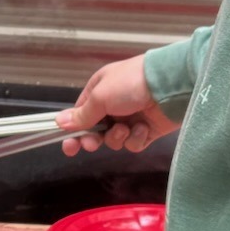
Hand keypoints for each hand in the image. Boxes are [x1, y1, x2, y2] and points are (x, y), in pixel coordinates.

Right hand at [57, 54, 179, 155]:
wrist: (170, 86)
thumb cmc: (130, 84)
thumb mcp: (101, 96)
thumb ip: (81, 114)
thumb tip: (59, 122)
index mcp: (99, 92)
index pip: (80, 115)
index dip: (73, 131)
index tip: (68, 146)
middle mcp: (113, 106)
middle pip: (95, 131)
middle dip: (94, 139)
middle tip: (93, 143)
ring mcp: (130, 119)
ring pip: (114, 140)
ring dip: (117, 137)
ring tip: (127, 127)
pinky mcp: (146, 131)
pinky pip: (133, 143)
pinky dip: (136, 138)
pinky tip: (144, 127)